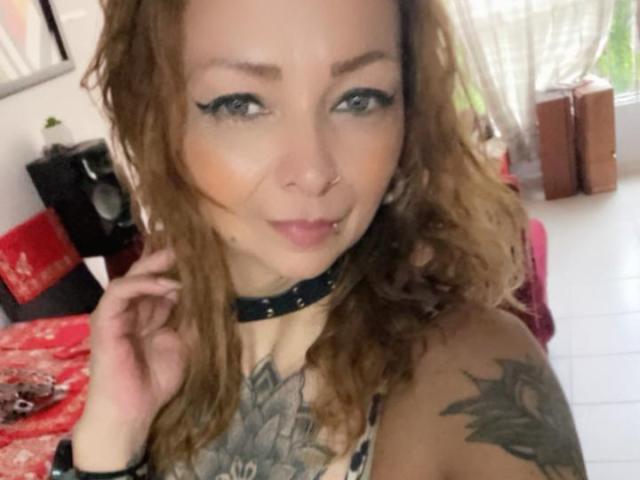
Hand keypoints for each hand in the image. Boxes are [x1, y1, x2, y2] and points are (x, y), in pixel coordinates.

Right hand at [77, 246, 186, 440]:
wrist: (133, 410)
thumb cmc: (157, 381)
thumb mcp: (185, 345)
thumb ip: (193, 320)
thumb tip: (211, 295)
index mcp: (151, 314)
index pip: (163, 282)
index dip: (180, 270)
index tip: (203, 258)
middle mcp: (133, 308)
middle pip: (147, 273)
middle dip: (166, 259)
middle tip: (188, 246)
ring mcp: (116, 312)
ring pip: (132, 276)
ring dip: (156, 267)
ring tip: (178, 259)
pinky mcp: (104, 319)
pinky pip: (120, 291)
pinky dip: (142, 283)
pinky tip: (165, 285)